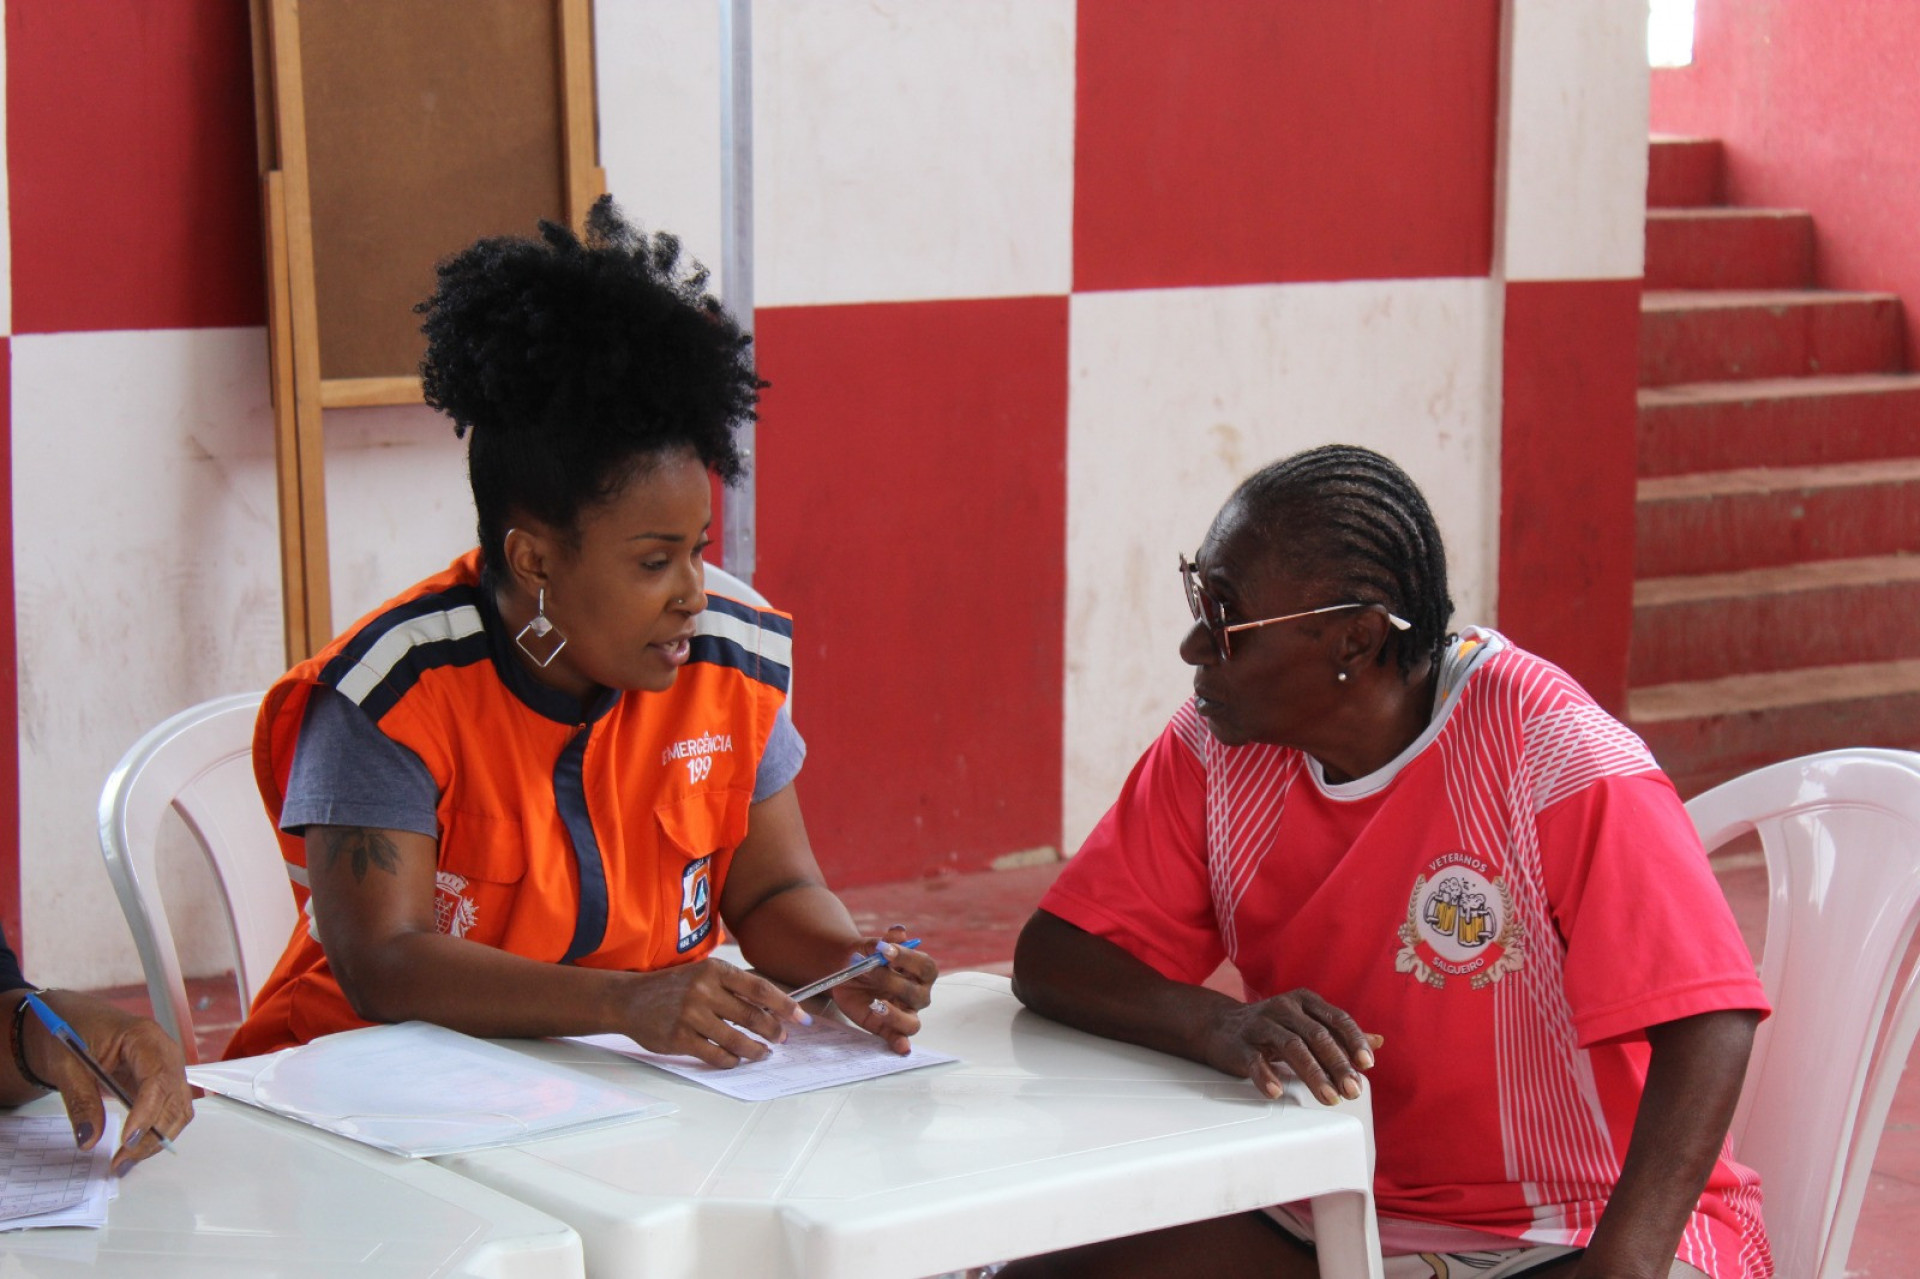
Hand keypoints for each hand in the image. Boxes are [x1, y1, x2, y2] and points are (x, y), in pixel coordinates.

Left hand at [28, 995, 192, 1173]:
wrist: (70, 1022)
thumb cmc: (69, 1032)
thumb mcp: (65, 1065)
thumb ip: (80, 1101)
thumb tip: (89, 1138)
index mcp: (144, 1037)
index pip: (158, 1078)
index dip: (147, 1112)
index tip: (126, 1140)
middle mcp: (165, 1052)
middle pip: (175, 1098)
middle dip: (152, 1134)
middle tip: (121, 1161)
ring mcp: (167, 1068)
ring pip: (179, 1109)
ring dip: (158, 1138)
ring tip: (126, 1161)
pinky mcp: (161, 1083)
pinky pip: (170, 1111)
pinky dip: (157, 1132)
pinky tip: (135, 1148)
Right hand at [614, 956, 810, 1067]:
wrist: (629, 999)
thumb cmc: (673, 987)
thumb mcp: (703, 975)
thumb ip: (732, 987)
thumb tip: (770, 1006)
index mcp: (714, 970)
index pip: (759, 988)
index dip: (784, 1004)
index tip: (800, 1016)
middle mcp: (703, 991)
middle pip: (752, 1016)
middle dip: (773, 1031)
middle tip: (782, 1038)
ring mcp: (690, 1015)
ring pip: (736, 1039)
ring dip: (755, 1050)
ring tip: (763, 1053)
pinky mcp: (679, 1039)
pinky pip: (716, 1055)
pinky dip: (731, 1060)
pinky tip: (736, 1059)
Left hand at [829, 925, 937, 1054]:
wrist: (845, 969)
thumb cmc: (866, 956)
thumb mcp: (871, 946)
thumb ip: (885, 941)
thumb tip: (899, 931)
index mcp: (919, 972)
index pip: (925, 967)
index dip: (908, 959)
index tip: (885, 950)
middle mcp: (917, 994)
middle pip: (917, 994)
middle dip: (892, 982)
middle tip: (868, 969)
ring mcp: (903, 1013)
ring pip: (913, 1022)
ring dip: (897, 1016)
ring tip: (878, 1005)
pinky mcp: (887, 1028)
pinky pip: (899, 1039)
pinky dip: (901, 1044)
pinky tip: (901, 1047)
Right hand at [1199, 988, 1381, 1105]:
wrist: (1219, 1025)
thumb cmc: (1271, 1027)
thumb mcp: (1306, 1023)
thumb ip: (1339, 1033)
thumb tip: (1378, 1041)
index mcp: (1304, 1001)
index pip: (1336, 1019)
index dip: (1354, 1040)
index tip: (1367, 1064)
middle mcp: (1283, 1008)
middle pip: (1316, 1035)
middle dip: (1337, 1064)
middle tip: (1352, 1090)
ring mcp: (1260, 1024)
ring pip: (1291, 1047)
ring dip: (1313, 1075)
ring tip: (1328, 1098)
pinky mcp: (1239, 1044)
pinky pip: (1254, 1060)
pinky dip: (1266, 1076)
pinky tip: (1277, 1091)